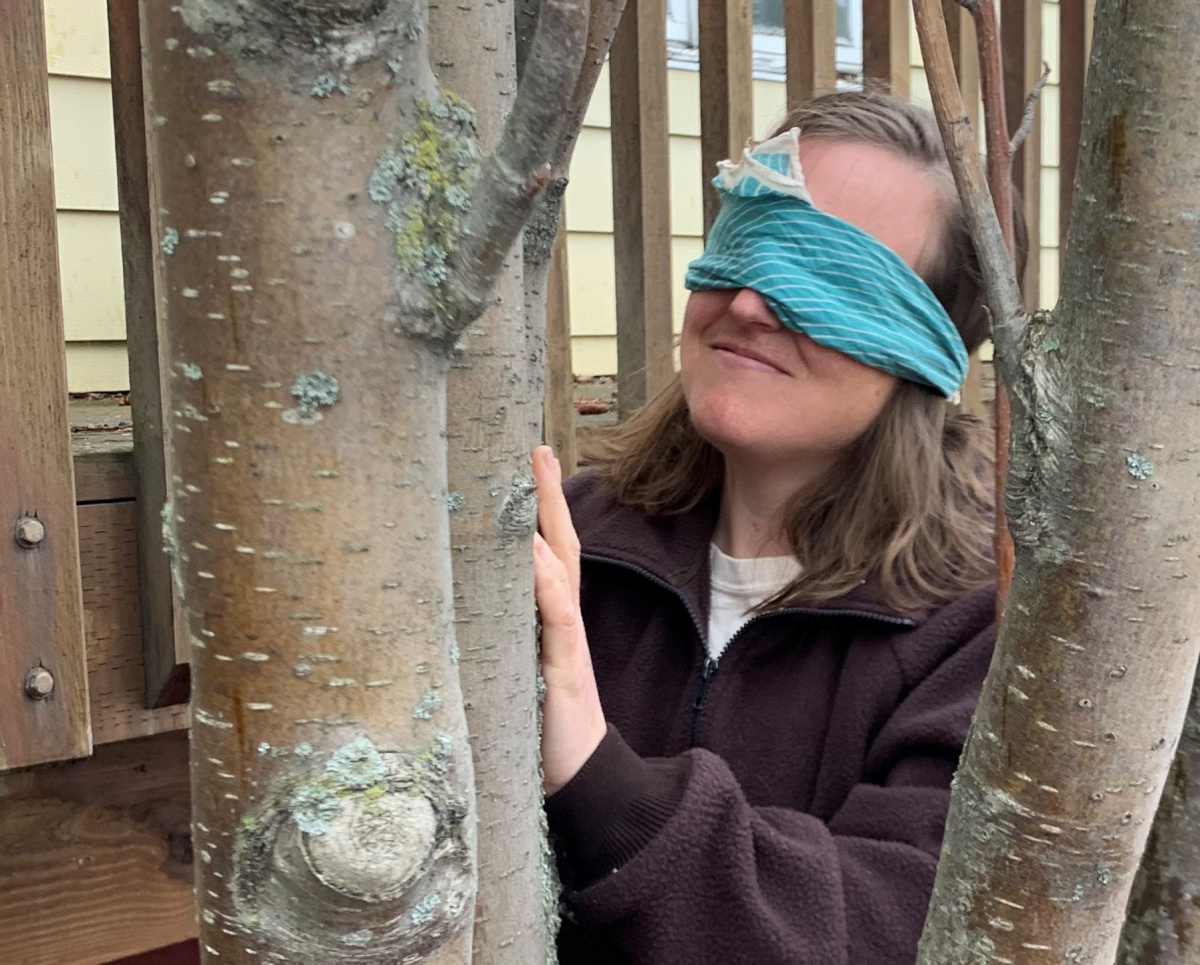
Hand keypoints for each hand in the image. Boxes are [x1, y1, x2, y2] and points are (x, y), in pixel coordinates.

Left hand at [532, 445, 607, 795]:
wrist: (579, 780)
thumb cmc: (538, 729)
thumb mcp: (513, 674)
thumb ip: (500, 641)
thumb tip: (460, 607)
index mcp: (550, 623)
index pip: (548, 555)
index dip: (539, 512)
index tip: (527, 465)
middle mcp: (562, 624)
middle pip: (563, 546)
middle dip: (549, 497)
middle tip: (537, 449)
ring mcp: (567, 644)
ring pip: (563, 572)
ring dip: (549, 526)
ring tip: (533, 481)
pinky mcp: (564, 672)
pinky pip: (559, 621)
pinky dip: (548, 586)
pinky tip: (536, 555)